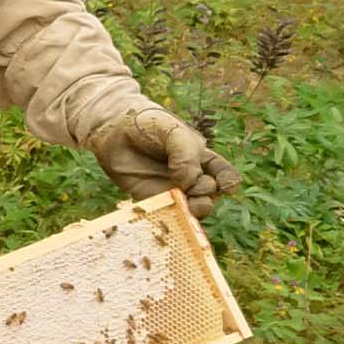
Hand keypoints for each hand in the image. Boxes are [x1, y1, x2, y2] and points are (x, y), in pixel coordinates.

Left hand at [84, 104, 240, 218]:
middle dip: (206, 192)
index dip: (229, 183)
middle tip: (192, 185)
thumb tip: (189, 184)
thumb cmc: (148, 125)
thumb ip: (186, 154)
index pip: (225, 176)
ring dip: (195, 209)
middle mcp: (191, 178)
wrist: (114, 130)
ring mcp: (174, 191)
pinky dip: (175, 218)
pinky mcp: (154, 202)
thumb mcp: (172, 131)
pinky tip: (173, 214)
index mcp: (202, 158)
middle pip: (211, 195)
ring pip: (194, 210)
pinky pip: (170, 216)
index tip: (226, 186)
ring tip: (186, 202)